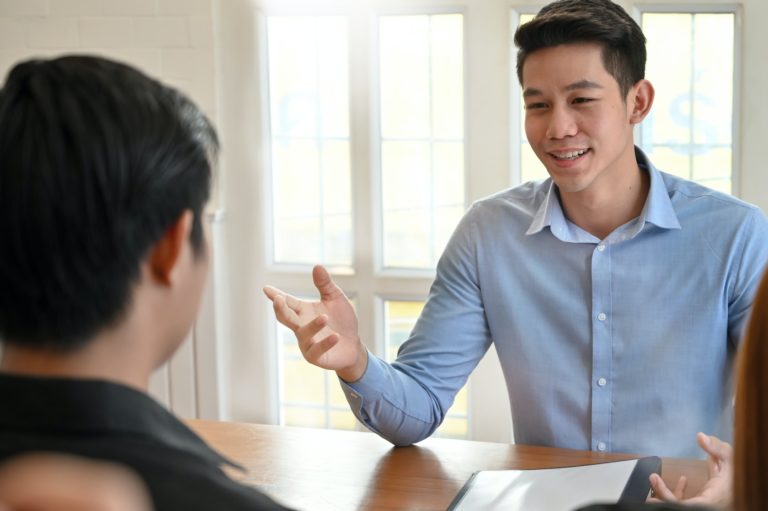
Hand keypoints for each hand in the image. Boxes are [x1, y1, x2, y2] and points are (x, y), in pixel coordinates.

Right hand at [263, 265, 367, 381]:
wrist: (353, 345)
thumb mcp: (335, 299)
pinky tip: (335, 336)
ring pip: (303, 333)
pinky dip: (325, 342)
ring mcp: (306, 343)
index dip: (276, 295)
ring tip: (325, 318)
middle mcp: (301, 326)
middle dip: (280, 309)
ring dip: (313, 326)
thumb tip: (317, 266)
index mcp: (303, 311)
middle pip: (286, 317)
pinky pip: (317, 349)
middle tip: (278, 299)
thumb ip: (325, 284)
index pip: (287, 302)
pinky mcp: (316, 356)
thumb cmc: (342, 321)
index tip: (266, 289)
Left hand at [649, 432, 731, 507]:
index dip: (668, 497)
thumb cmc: (737, 473)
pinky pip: (687, 501)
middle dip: (662, 497)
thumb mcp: (730, 459)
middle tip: (650, 485)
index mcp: (711, 500)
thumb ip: (716, 449)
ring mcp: (703, 504)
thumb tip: (700, 436)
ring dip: (666, 494)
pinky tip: (682, 479)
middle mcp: (706, 504)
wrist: (747, 484)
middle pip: (679, 506)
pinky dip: (681, 492)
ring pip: (681, 504)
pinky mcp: (702, 502)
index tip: (656, 484)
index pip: (686, 505)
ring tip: (654, 479)